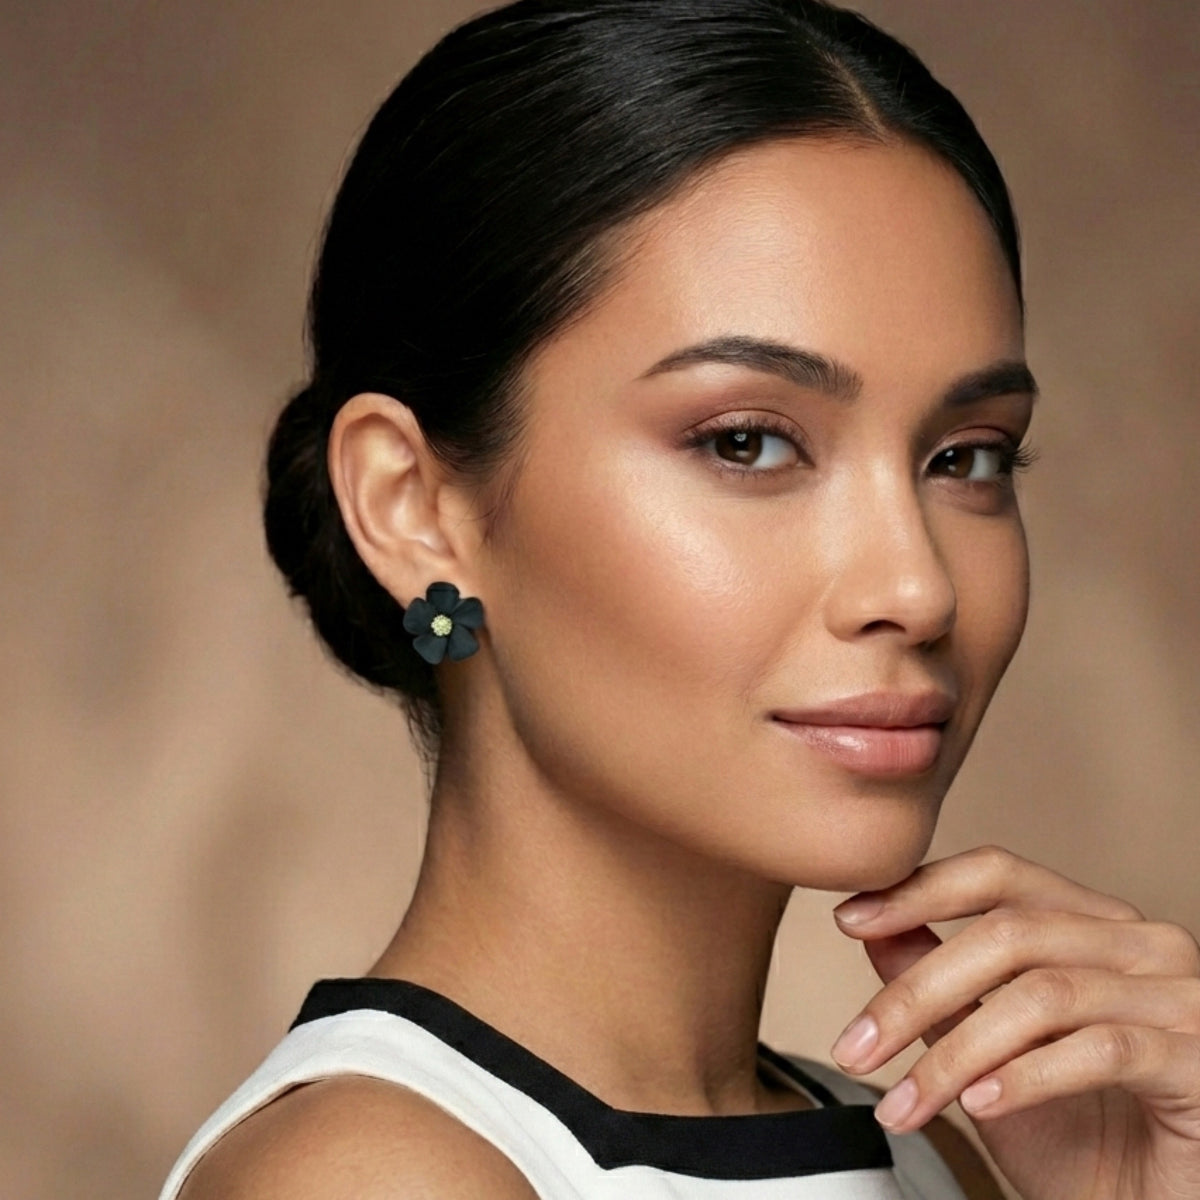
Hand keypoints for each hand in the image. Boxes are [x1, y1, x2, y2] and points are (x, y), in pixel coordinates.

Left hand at [828, 846, 1199, 1199]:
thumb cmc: (1087, 1140)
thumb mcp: (989, 1056)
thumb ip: (941, 987)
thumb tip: (871, 925)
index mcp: (1095, 925)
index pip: (999, 875)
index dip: (920, 890)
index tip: (848, 919)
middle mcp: (1144, 945)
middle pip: (1008, 934)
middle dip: (917, 992)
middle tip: (856, 1046)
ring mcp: (1182, 997)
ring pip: (1042, 995)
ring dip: (954, 1053)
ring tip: (904, 1102)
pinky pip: (1101, 1051)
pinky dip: (1027, 1076)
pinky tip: (980, 1104)